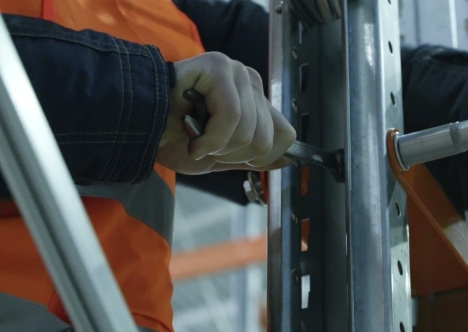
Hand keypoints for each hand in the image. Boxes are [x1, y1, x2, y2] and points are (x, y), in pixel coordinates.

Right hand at [156, 52, 295, 173]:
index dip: (259, 156)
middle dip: (231, 154)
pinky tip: (191, 132)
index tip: (228, 155)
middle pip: (266, 139)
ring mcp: (234, 71)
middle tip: (204, 144)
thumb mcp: (222, 155)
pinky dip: (209, 137)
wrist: (137, 132)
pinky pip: (231, 116)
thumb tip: (290, 160)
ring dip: (217, 146)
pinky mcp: (217, 67)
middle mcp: (248, 81)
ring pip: (249, 131)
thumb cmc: (172, 138)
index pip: (285, 135)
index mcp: (254, 99)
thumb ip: (255, 156)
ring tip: (194, 135)